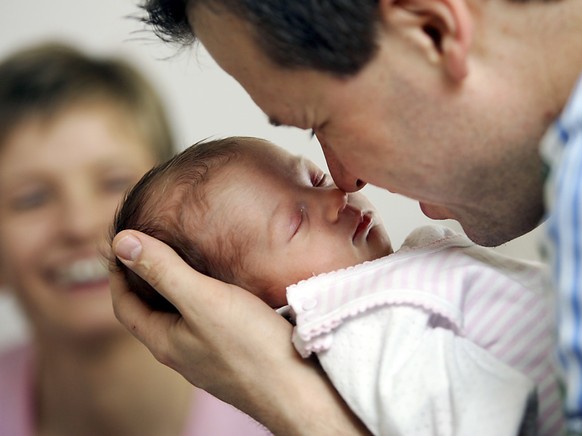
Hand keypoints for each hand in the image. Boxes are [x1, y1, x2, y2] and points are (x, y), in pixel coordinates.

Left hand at [110, 230, 370, 434]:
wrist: (300, 391)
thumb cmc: (252, 347)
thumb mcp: (203, 300)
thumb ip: (164, 271)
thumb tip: (121, 243)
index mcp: (166, 342)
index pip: (125, 307)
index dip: (118, 276)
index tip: (122, 248)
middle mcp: (183, 354)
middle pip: (152, 314)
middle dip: (146, 282)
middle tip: (153, 249)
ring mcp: (209, 358)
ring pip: (182, 320)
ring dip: (176, 292)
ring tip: (187, 262)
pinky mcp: (234, 357)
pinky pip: (208, 325)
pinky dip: (204, 302)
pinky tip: (224, 291)